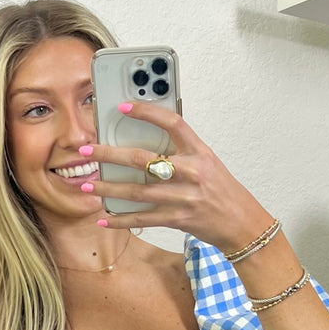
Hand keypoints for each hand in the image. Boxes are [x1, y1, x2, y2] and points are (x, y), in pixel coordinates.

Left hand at [78, 102, 272, 250]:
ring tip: (88, 183)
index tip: (123, 106)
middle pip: (143, 159)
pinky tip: (104, 217)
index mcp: (199, 152)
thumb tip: (143, 144)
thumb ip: (180, 152)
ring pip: (137, 191)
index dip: (147, 112)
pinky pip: (143, 218)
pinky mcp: (178, 219)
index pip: (172, 122)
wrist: (242, 222)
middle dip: (109, 154)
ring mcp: (184, 197)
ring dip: (108, 188)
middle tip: (87, 150)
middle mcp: (192, 172)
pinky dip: (121, 219)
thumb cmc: (222, 190)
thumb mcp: (207, 162)